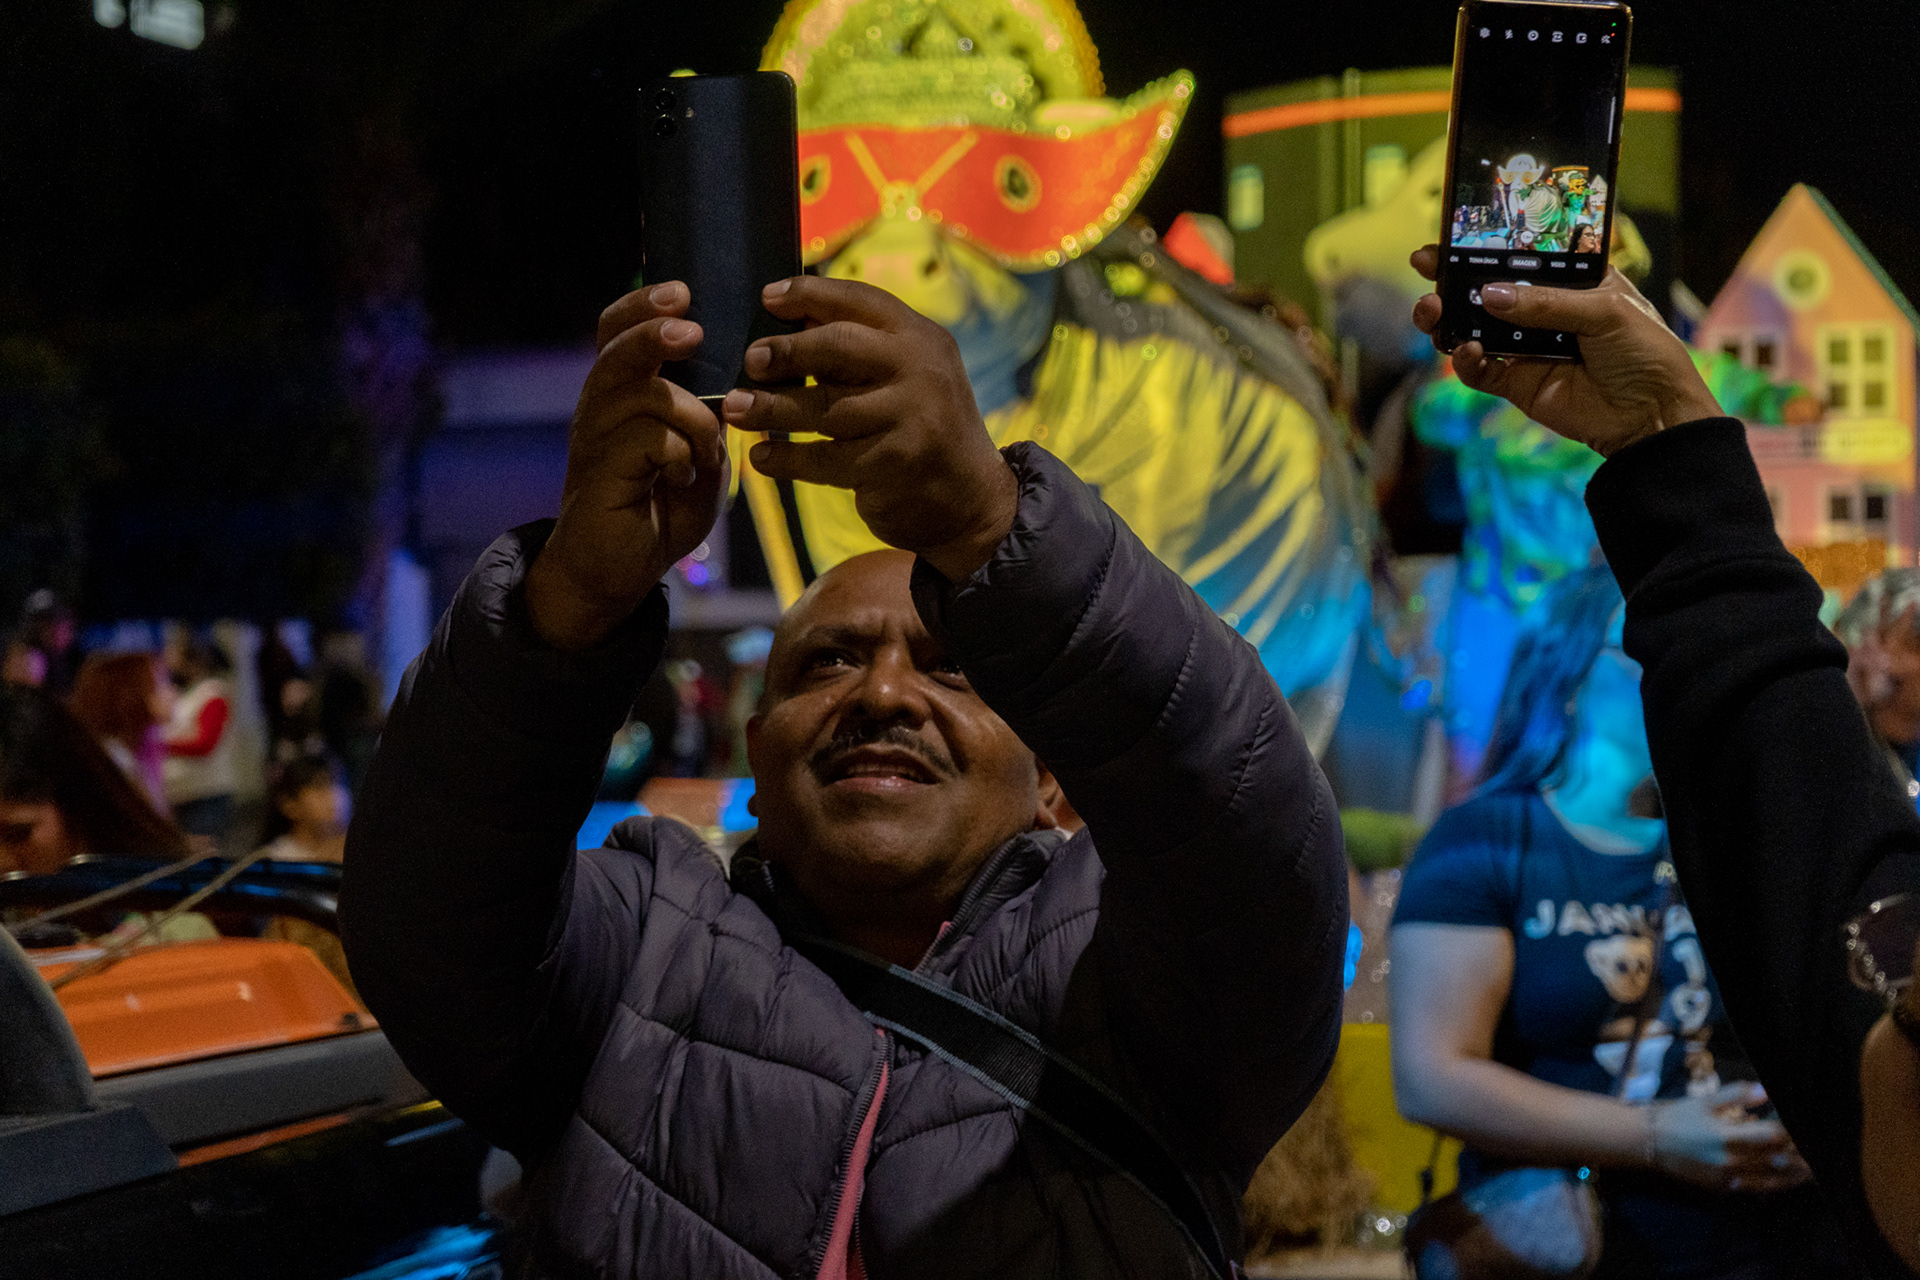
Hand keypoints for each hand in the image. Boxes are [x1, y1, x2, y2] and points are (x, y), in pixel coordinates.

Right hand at [525, 282, 725, 651]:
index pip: (618, 331)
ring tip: (704, 449)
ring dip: (691, 414)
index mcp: (619, 396)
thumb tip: (743, 388)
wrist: (613, 574)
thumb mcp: (695, 458)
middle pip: (617, 346)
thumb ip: (709, 422)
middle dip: (654, 327)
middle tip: (690, 325)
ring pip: (644, 391)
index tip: (683, 292)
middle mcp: (599, 408)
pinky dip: (680, 453)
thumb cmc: (657, 512)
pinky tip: (683, 478)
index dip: (643, 305)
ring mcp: (595, 438)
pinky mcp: (601, 472)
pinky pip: (650, 438)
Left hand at [721, 276, 1016, 582]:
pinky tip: (762, 457)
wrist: (973, 501)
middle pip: (839, 346)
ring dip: (771, 409)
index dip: (810, 294)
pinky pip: (824, 459)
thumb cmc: (924, 430)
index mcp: (921, 339)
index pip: (861, 301)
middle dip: (787, 351)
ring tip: (734, 409)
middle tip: (751, 360)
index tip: (767, 297)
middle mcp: (919, 371)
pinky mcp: (892, 464)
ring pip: (823, 407)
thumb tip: (791, 322)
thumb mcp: (912, 377)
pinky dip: (787, 458)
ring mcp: (908, 418)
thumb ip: (867, 349)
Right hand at [1409, 245, 1722, 457]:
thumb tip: (1490, 296)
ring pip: (1473, 328)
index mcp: (1569, 281)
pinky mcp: (1516, 383)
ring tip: (1432, 312)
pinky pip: (1480, 370)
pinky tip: (1467, 351)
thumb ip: (1546, 303)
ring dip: (1447, 319)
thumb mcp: (1605, 312)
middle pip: (1486, 289)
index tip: (1450, 238)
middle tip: (1427, 268)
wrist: (1652, 415)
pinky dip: (1466, 361)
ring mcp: (1526, 347)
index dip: (1485, 246)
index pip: (1520, 256)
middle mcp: (1542, 310)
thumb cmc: (1645, 352)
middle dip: (1452, 279)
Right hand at [1647, 1081, 1811, 1192]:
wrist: (1649, 1143)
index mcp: (1727, 1136)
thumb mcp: (1704, 1101)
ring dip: (1796, 1174)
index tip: (1805, 1122)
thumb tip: (1766, 1090)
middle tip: (1819, 1147)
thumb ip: (1736, 1095)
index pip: (1772, 1136)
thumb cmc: (1677, 1117)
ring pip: (1773, 1178)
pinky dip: (1778, 1184)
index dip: (1792, 1130)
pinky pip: (1759, 1188)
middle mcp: (1732, 1160)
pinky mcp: (1725, 1187)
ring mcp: (1729, 1177)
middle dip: (1801, 1154)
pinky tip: (1788, 1178)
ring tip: (1814, 1167)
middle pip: (1778, 1159)